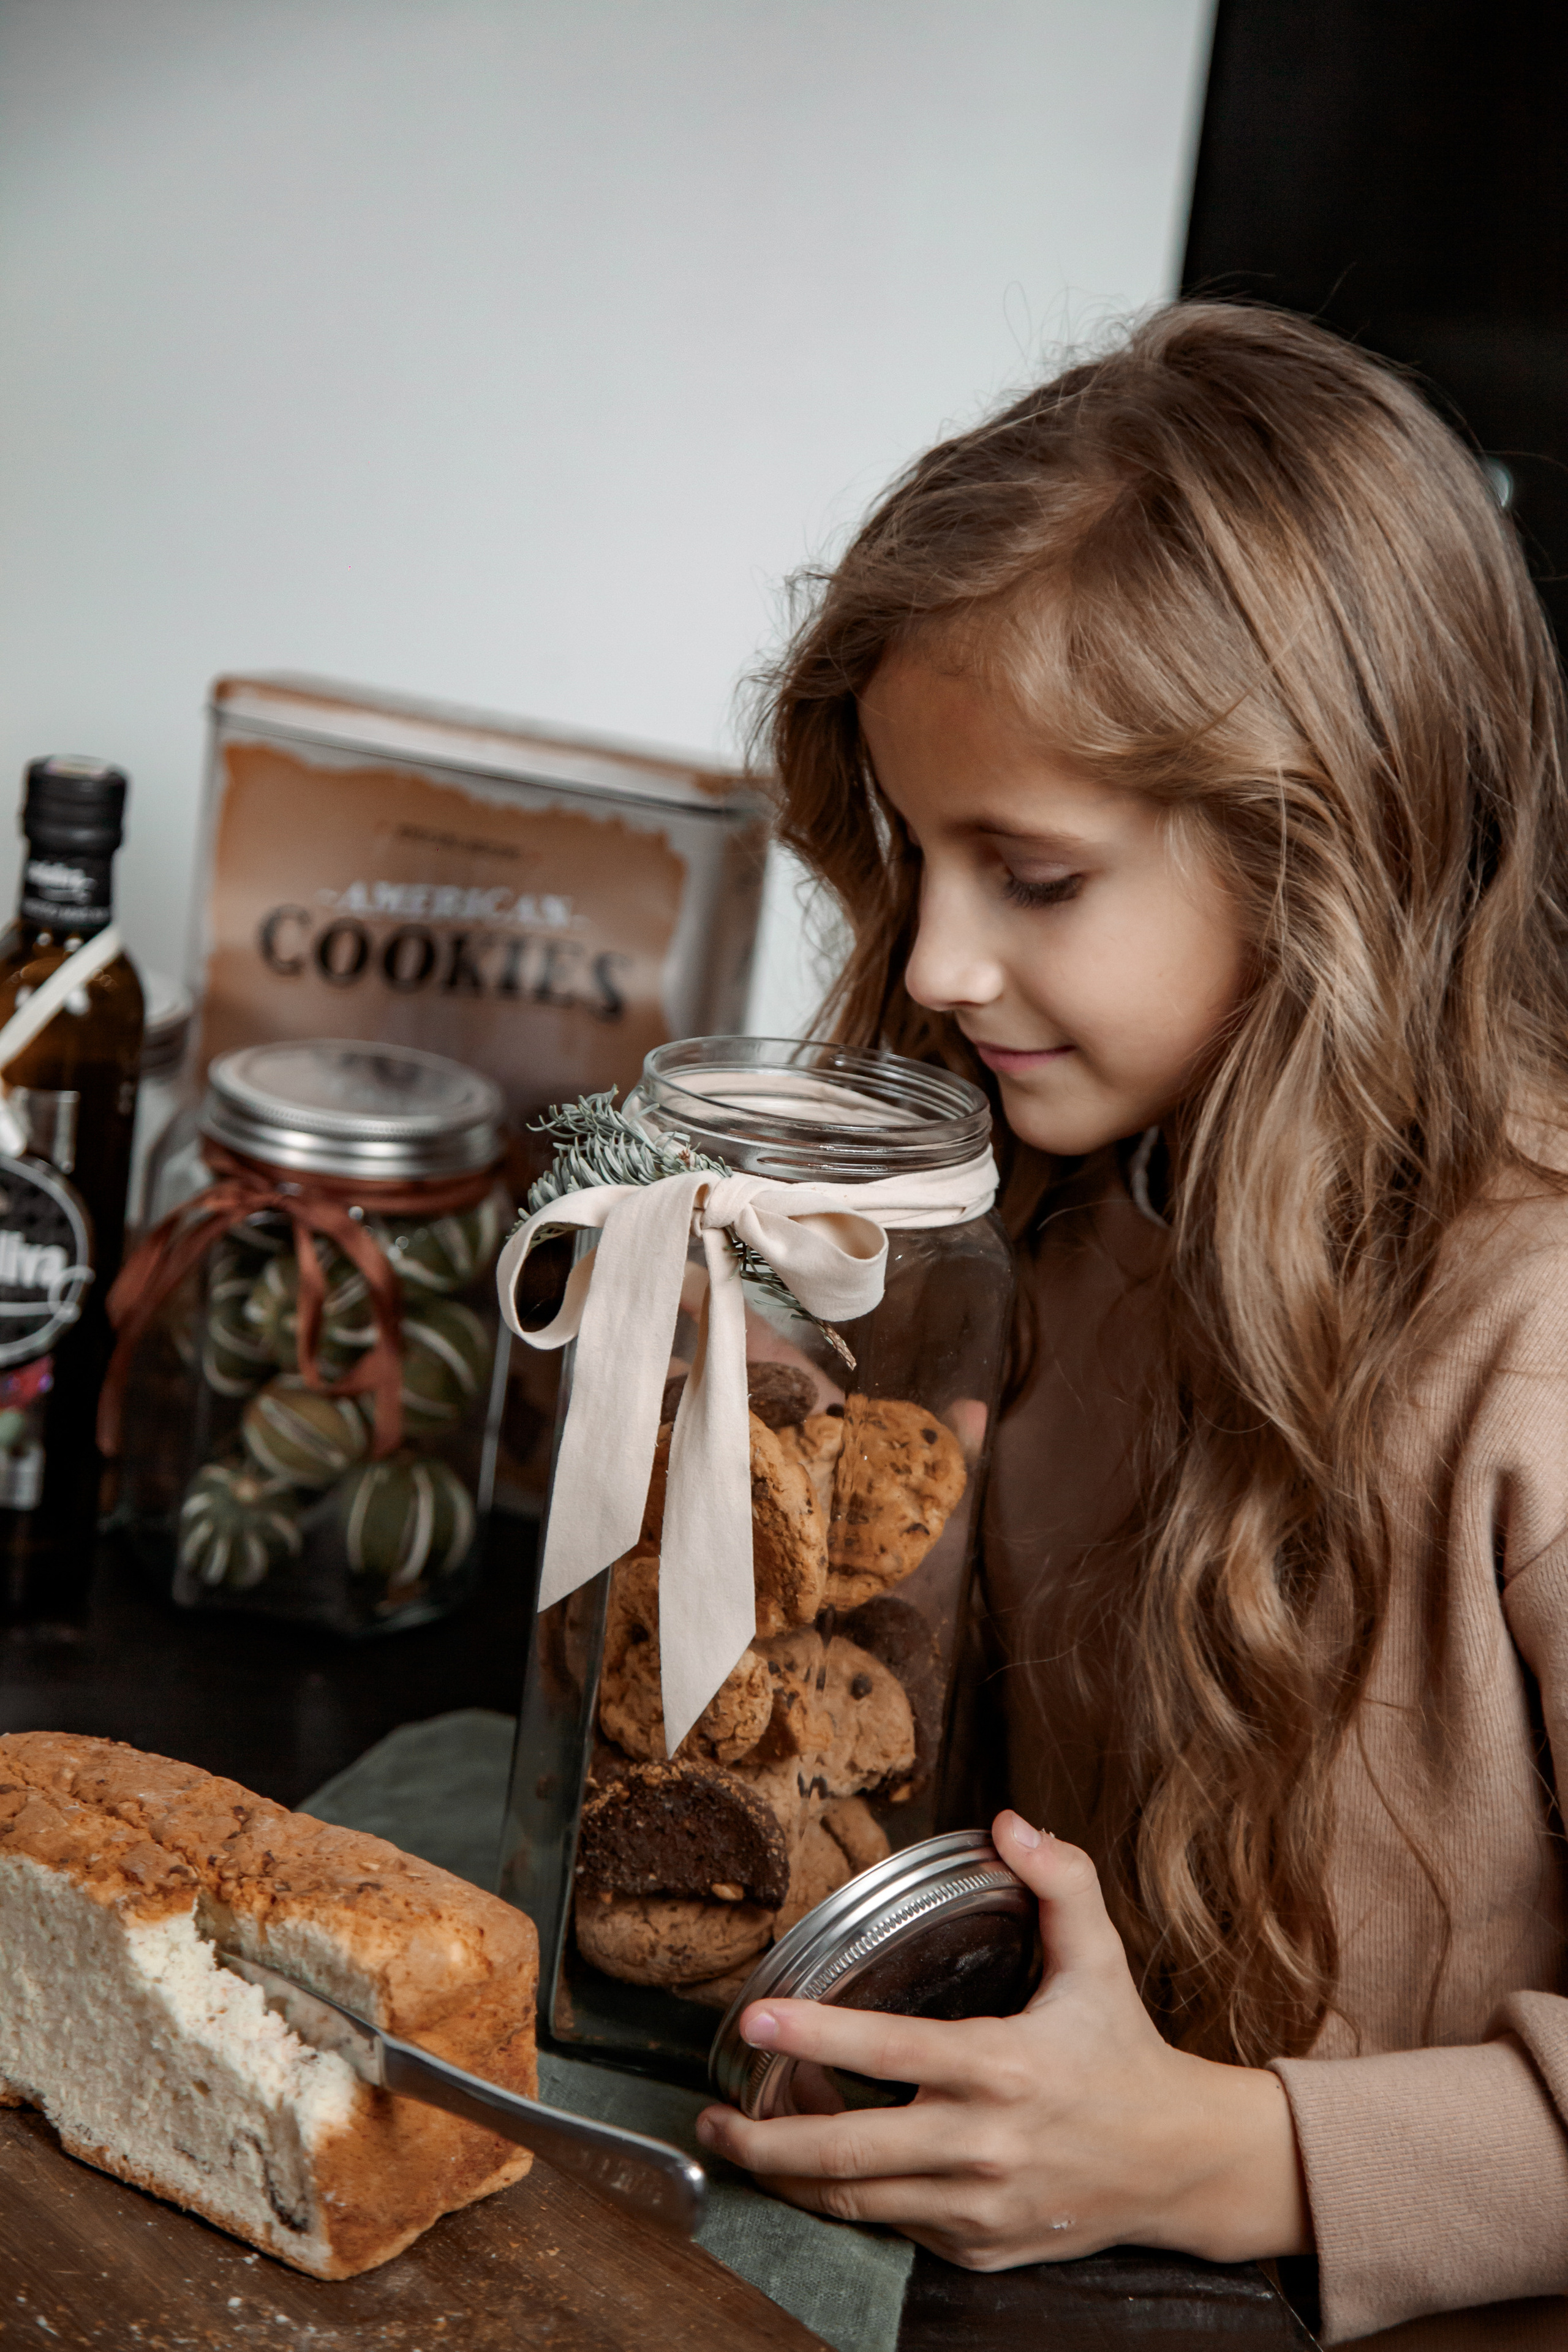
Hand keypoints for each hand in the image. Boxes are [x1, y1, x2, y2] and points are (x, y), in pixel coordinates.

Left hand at [696, 1812, 1309, 2269]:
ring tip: (745, 2136)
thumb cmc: (1126, 2053)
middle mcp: (984, 2146)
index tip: (754, 2021)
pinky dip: (849, 2198)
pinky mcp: (981, 2248)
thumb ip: (1059, 1881)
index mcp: (1003, 2067)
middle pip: (847, 2155)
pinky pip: (896, 2226)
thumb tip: (1008, 1822)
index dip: (813, 2038)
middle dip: (764, 2138)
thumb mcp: (1099, 1958)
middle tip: (713, 2113)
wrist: (1181, 2164)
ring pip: (858, 2203)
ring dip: (790, 2173)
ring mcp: (979, 2207)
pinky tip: (822, 2162)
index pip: (888, 2051)